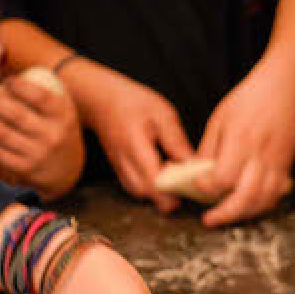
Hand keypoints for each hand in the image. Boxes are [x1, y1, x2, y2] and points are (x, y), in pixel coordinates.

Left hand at [0, 75, 83, 200]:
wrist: (68, 168)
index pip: (40, 98)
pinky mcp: (24, 169)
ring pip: (2, 134)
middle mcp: (52, 137)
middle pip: (16, 115)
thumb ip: (41, 87)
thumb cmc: (56, 127)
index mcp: (63, 116)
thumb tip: (6, 61)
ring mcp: (38, 155)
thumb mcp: (60, 108)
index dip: (20, 86)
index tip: (6, 80)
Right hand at [62, 60, 193, 211]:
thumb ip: (177, 141)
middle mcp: (123, 161)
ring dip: (158, 192)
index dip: (173, 189)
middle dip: (167, 194)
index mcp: (135, 145)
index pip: (153, 181)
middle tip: (183, 181)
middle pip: (146, 193)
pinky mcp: (118, 170)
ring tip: (172, 177)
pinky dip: (149, 187)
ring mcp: (118, 167)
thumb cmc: (133, 102)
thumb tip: (193, 165)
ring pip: (139, 193)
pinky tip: (160, 174)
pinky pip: (134, 188)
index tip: (187, 183)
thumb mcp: (162, 114)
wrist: (101, 99)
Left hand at [196, 63, 294, 226]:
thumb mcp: (219, 119)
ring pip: (263, 201)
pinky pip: (275, 195)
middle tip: (209, 220)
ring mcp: (276, 163)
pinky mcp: (285, 167)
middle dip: (225, 213)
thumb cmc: (248, 101)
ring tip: (227, 215)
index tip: (198, 185)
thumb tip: (196, 175)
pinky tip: (247, 206)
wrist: (282, 90)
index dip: (208, 186)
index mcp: (241, 140)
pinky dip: (261, 205)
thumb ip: (208, 149)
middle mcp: (260, 155)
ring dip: (243, 213)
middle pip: (245, 197)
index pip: (223, 177)